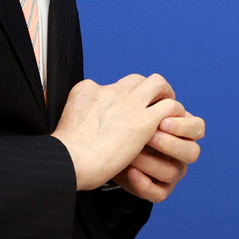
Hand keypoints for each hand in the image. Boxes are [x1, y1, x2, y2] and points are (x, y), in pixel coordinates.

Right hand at [51, 74, 183, 190]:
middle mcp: (111, 91)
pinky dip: (174, 113)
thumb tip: (84, 126)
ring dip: (165, 94)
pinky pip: (169, 107)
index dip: (122, 97)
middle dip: (147, 89)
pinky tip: (171, 125)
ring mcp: (129, 103)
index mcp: (88, 89)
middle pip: (137, 79)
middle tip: (153, 103)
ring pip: (157, 84)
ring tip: (168, 109)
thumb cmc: (64, 152)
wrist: (69, 159)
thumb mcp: (65, 122)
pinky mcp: (145, 121)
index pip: (112, 86)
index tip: (125, 110)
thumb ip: (80, 117)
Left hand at [115, 106, 205, 202]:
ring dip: (151, 162)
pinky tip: (131, 173)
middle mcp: (182, 154)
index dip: (184, 125)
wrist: (114, 154)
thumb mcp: (141, 114)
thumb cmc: (130, 129)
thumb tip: (149, 87)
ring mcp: (173, 174)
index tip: (162, 120)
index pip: (198, 127)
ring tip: (132, 153)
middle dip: (170, 143)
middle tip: (150, 136)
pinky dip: (145, 184)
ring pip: (173, 172)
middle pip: (192, 152)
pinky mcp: (160, 191)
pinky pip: (159, 194)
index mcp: (183, 132)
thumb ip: (149, 104)